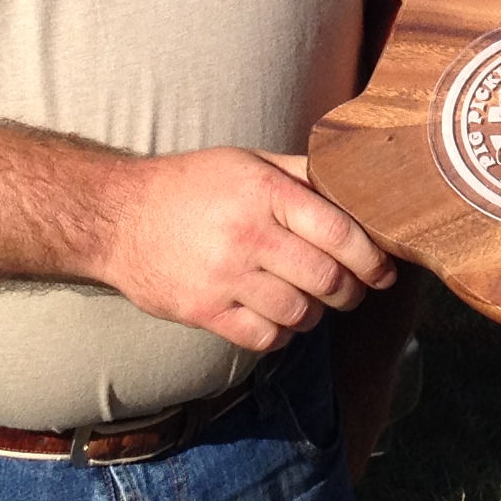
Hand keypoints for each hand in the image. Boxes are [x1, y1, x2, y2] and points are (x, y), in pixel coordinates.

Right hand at [87, 148, 393, 354]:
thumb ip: (301, 175)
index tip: (384, 271)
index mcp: (266, 193)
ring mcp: (225, 277)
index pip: (341, 234)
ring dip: (314, 313)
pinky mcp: (203, 311)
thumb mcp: (247, 162)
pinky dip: (281, 334)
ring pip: (300, 314)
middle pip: (328, 280)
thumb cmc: (190, 185)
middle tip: (351, 290)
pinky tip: (275, 317)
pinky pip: (265, 338)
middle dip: (351, 292)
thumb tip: (355, 187)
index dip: (373, 259)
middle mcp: (248, 235)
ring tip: (308, 301)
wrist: (116, 216)